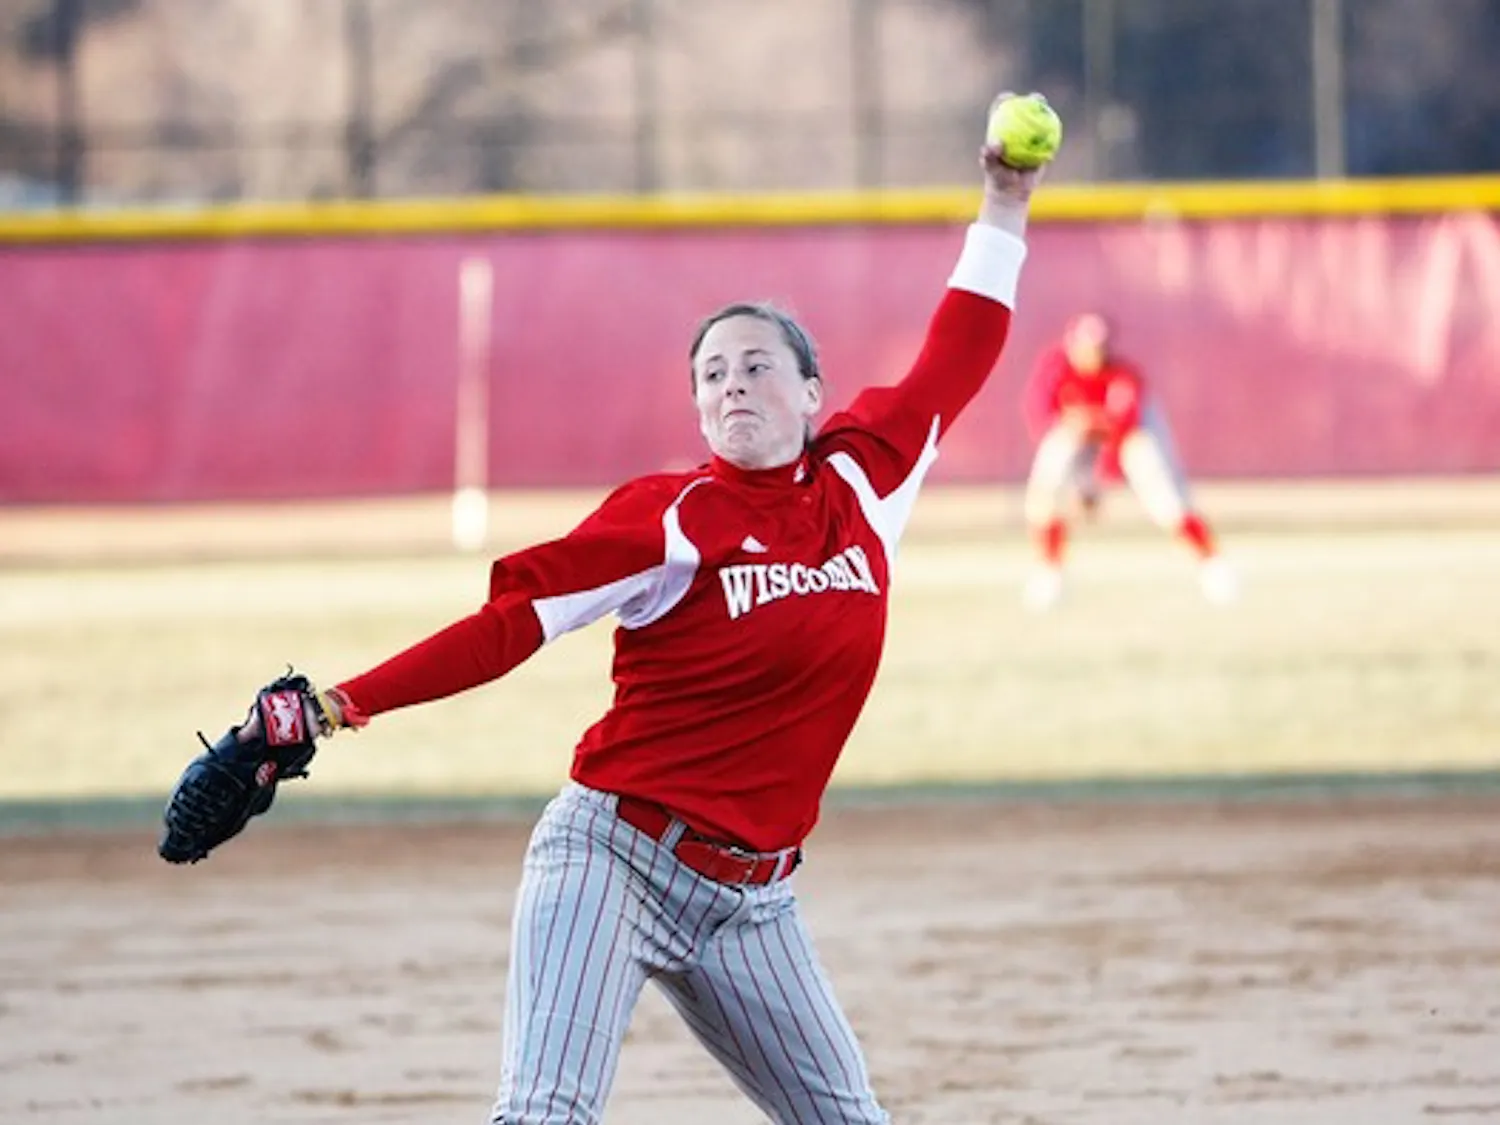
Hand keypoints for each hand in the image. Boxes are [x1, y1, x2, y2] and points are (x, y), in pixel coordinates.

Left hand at [978, 92, 1046, 235]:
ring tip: (1051, 110)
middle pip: (1026, 111)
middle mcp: (1017, 132)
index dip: (1005, 99)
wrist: (1011, 192)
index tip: (1008, 97)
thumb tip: (996, 143)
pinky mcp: (1043, 148)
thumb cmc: (997, 177)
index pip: (1002, 110)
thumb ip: (989, 155)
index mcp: (1002, 130)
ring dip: (1047, 113)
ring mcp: (1031, 139)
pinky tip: (1057, 129)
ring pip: (1040, 123)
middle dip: (1032, 100)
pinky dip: (1053, 135)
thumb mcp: (990, 167)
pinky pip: (1050, 140)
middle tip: (1036, 99)